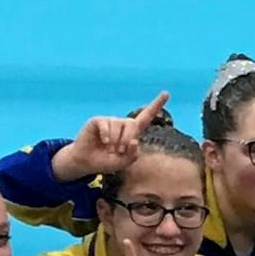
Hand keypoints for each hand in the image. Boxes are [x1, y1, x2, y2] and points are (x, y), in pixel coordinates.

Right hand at [53, 92, 169, 179]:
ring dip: (115, 141)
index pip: (146, 117)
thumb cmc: (107, 161)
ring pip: (118, 126)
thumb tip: (134, 141)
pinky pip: (106, 125)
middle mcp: (122, 123)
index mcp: (132, 132)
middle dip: (127, 139)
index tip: (166, 93)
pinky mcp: (98, 121)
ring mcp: (110, 121)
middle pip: (133, 124)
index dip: (156, 105)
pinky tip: (104, 142)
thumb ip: (133, 155)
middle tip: (120, 151)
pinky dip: (107, 136)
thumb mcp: (124, 162)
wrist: (87, 162)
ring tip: (110, 149)